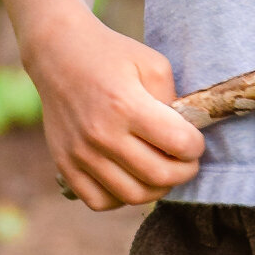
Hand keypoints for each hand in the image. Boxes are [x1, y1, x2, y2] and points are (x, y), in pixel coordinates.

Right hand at [29, 5, 206, 210]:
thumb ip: (173, 100)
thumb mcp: (152, 63)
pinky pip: (99, 201)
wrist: (58, 54)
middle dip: (184, 172)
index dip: (196, 146)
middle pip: (158, 176)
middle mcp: (102, 134)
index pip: (178, 144)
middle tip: (186, 162)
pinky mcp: (64, 164)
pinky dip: (121, 198)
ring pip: (132, 195)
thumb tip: (184, 135)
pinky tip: (130, 180)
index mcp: (126, 105)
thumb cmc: (111, 56)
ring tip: (161, 172)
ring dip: (157, 189)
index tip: (194, 141)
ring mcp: (80, 153)